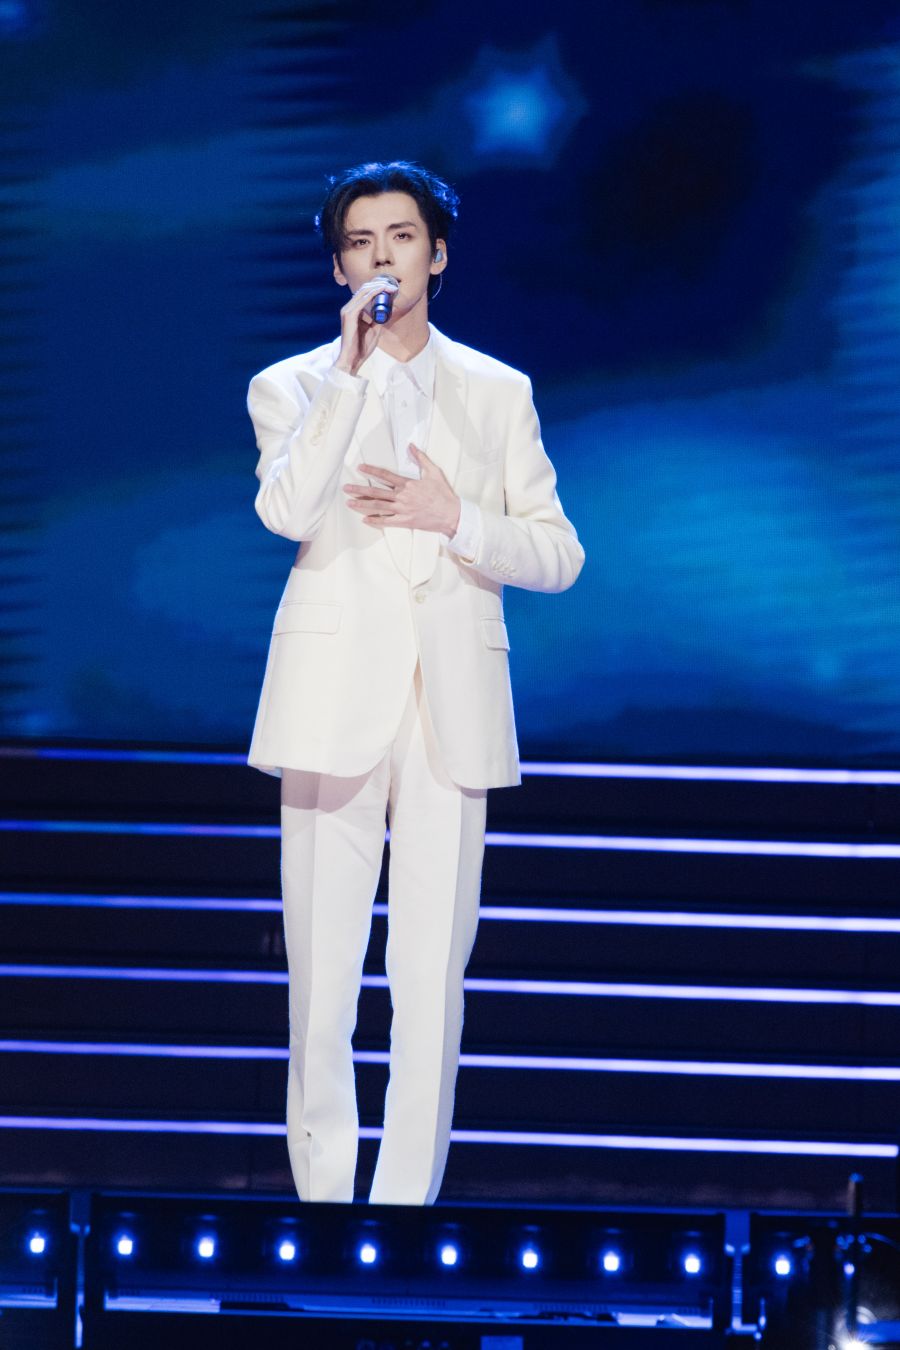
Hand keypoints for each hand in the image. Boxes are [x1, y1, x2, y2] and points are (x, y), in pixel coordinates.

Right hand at [333, 276, 397, 376]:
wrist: (352, 360)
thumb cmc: (361, 348)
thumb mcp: (373, 330)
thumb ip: (377, 319)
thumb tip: (386, 311)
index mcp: (353, 311)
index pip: (364, 294)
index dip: (377, 288)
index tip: (391, 288)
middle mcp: (349, 308)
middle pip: (364, 289)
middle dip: (379, 285)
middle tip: (393, 285)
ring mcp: (348, 310)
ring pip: (364, 291)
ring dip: (378, 287)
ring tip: (391, 286)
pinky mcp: (349, 314)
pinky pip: (363, 299)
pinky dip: (374, 293)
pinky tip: (383, 290)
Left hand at [343, 445, 460, 534]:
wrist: (451, 514)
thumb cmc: (443, 494)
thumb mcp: (433, 472)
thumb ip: (421, 458)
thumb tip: (411, 446)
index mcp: (407, 484)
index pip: (385, 475)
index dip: (371, 471)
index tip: (360, 468)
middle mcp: (402, 497)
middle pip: (376, 492)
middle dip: (359, 490)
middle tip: (346, 489)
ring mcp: (402, 510)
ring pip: (378, 507)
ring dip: (362, 505)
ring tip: (349, 503)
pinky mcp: (405, 522)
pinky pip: (387, 522)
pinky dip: (375, 521)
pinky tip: (364, 520)